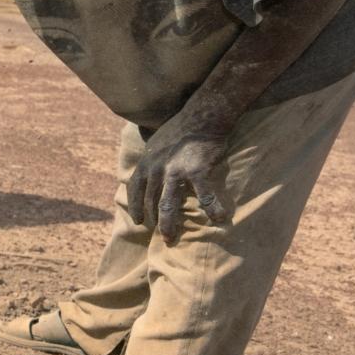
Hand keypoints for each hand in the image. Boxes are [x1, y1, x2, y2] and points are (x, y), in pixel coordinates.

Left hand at [128, 120, 232, 244]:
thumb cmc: (181, 128)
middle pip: (150, 202)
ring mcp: (175, 171)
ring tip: (171, 238)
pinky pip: (204, 196)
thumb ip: (151, 159)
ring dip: (168, 225)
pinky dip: (212, 209)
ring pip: (167, 205)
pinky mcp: (197, 171)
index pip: (135, 189)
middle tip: (162, 237)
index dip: (135, 207)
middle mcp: (156, 168)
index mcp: (146, 161)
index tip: (138, 220)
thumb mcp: (156, 142)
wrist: (203, 115)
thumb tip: (147, 171)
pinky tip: (219, 219)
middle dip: (154, 222)